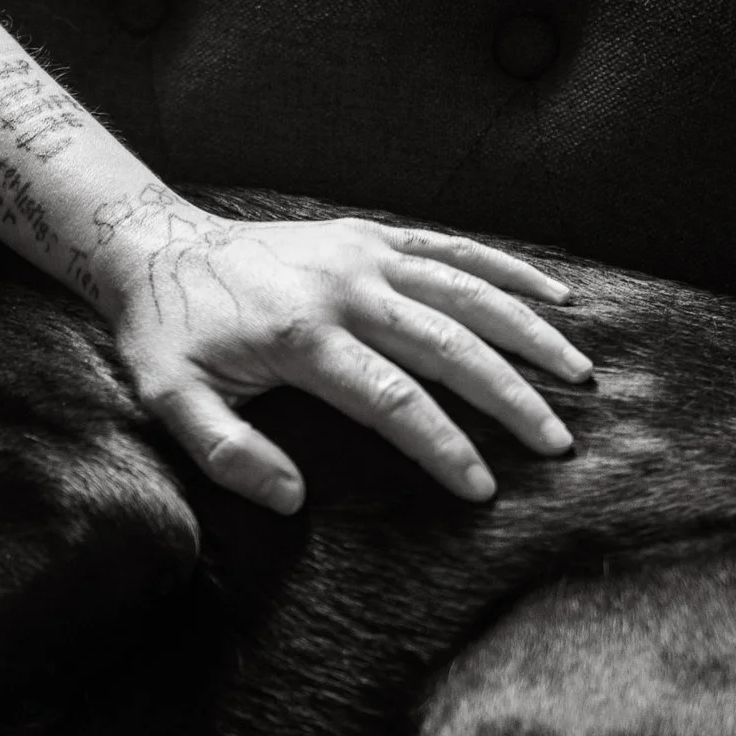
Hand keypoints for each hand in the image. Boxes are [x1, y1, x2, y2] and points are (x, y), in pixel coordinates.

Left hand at [98, 193, 589, 512]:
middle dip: (509, 399)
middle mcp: (346, 288)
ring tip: (579, 376)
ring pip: (467, 291)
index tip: (482, 488)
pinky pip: (454, 249)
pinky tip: (558, 295)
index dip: (442, 446)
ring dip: (528, 333)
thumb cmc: (166, 334)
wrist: (155, 246)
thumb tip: (293, 499)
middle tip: (557, 446)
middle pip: (448, 346)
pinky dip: (509, 269)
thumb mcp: (171, 400)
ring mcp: (364, 255)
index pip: (392, 400)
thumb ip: (227, 454)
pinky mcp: (372, 236)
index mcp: (304, 335)